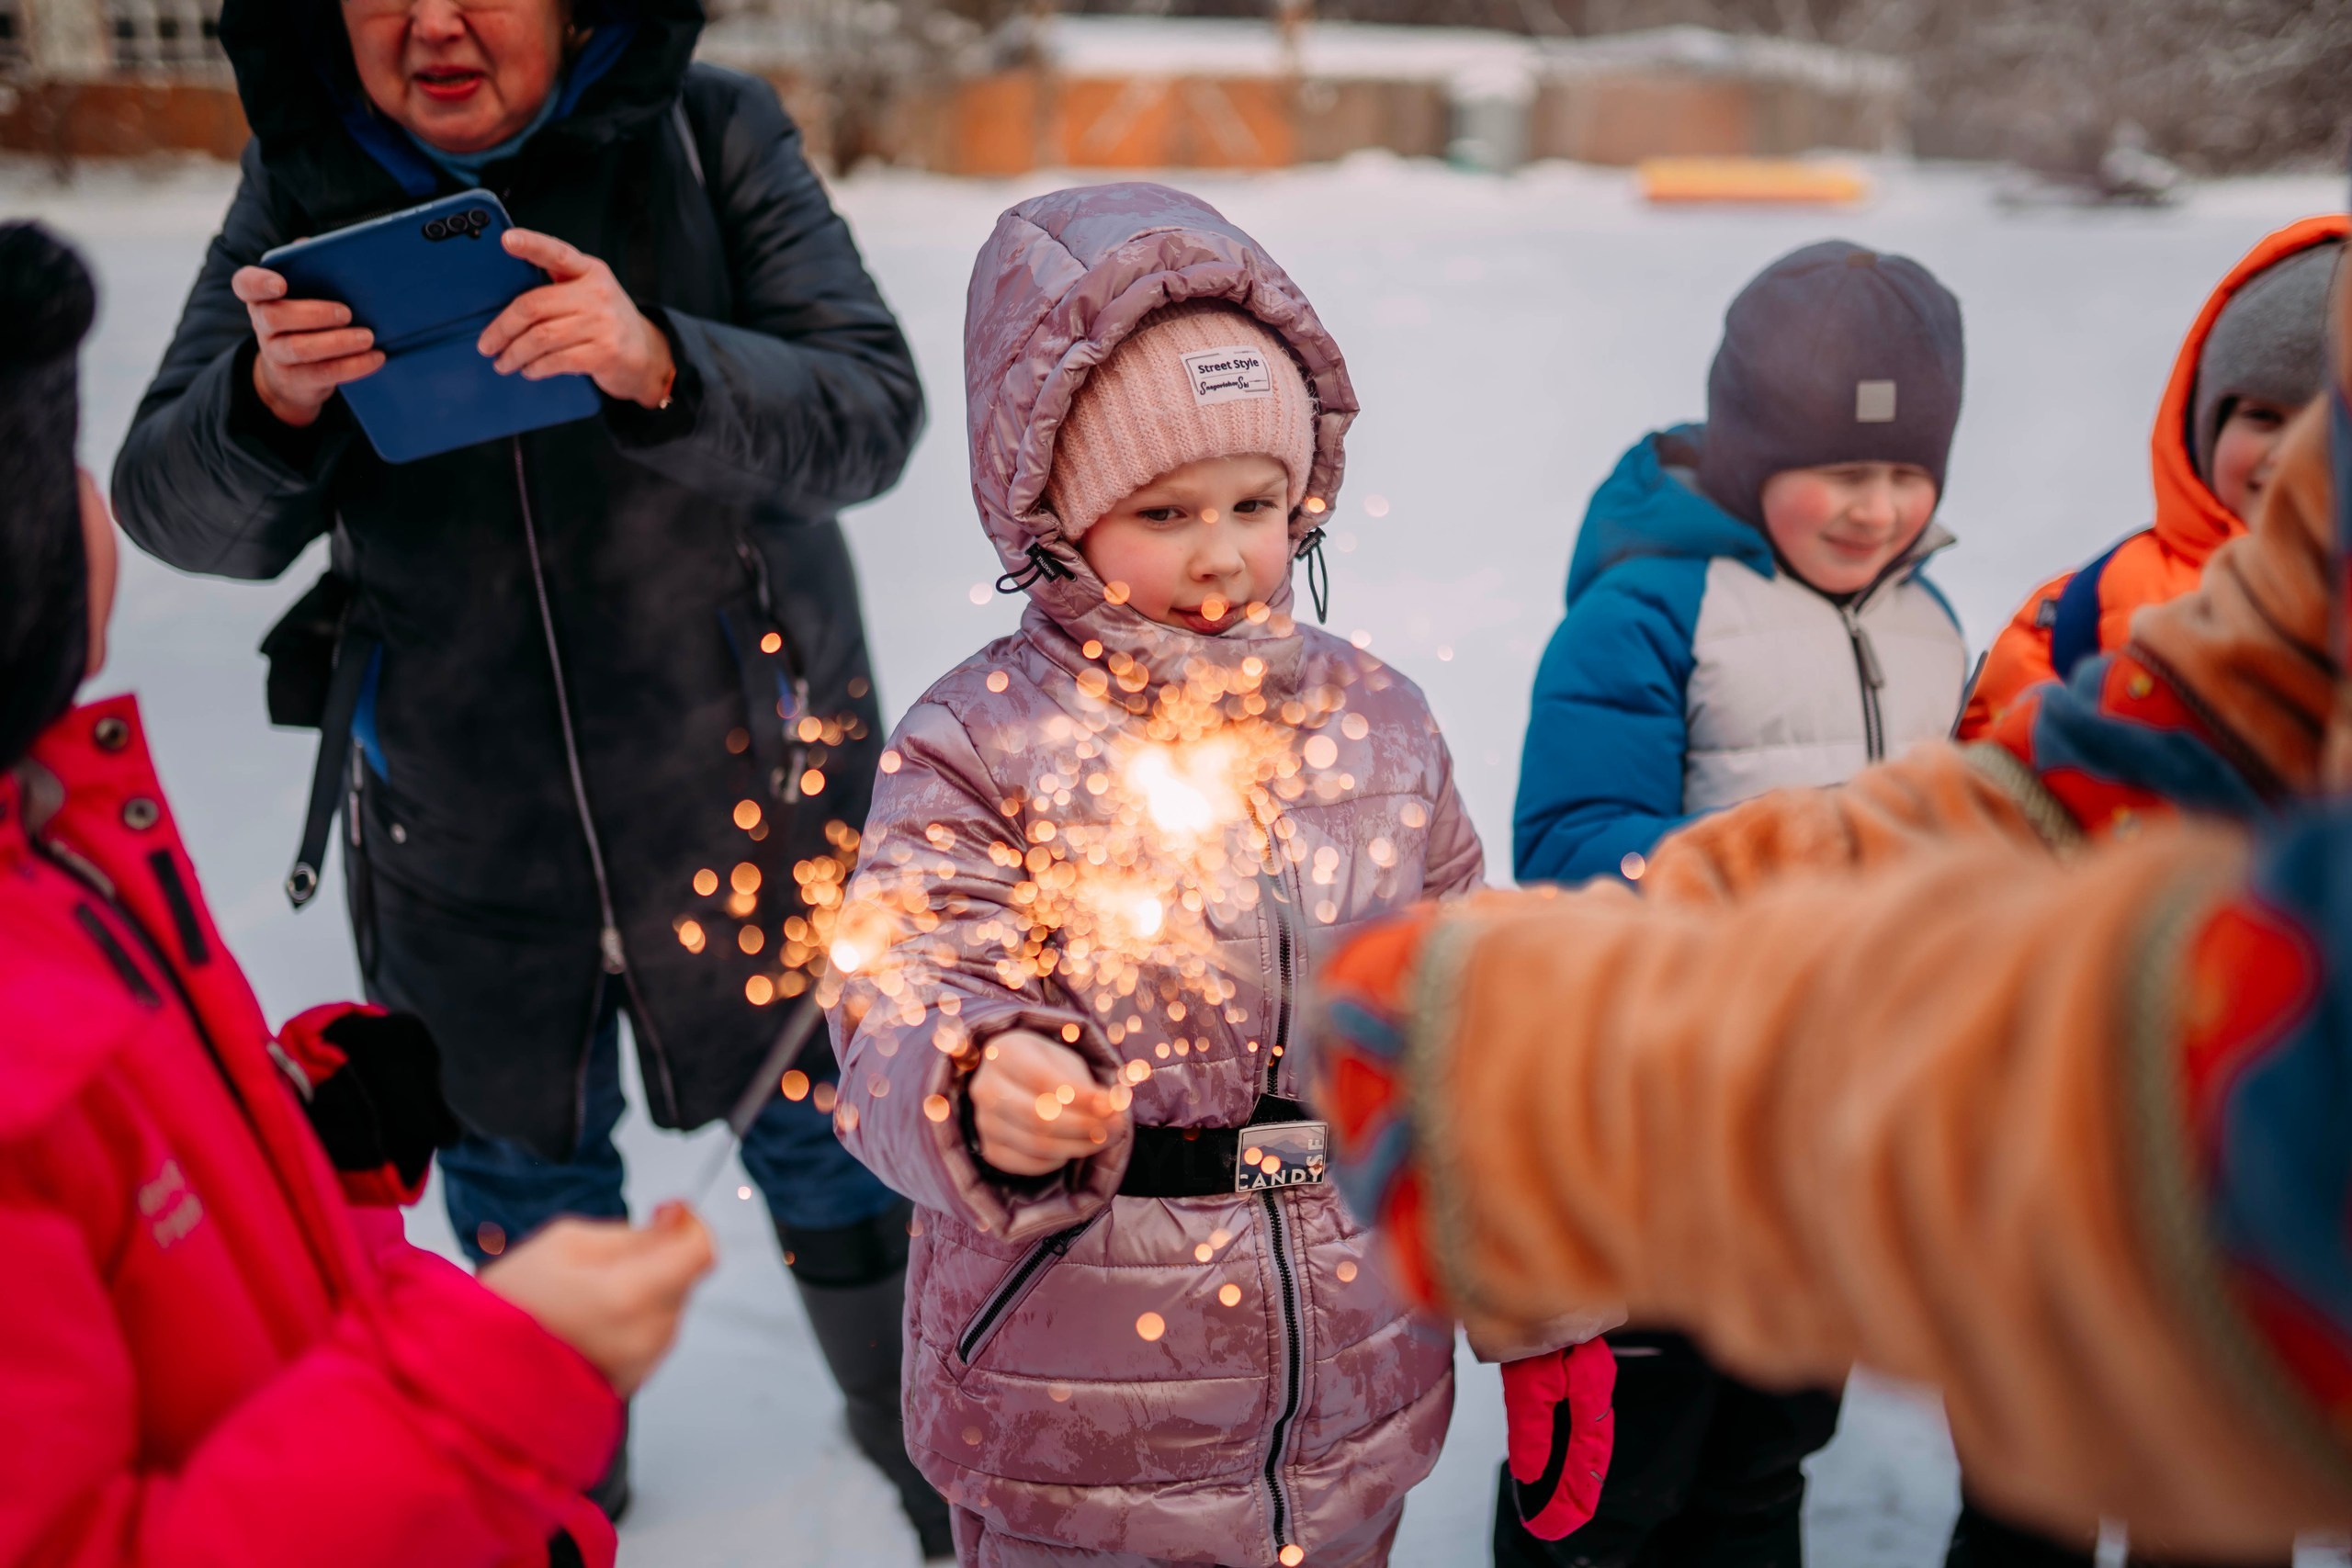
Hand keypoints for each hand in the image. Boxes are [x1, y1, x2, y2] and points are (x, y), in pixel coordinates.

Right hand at [233, 266, 384, 428]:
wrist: (295, 375)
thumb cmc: (306, 319)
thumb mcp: (305, 294)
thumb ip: (308, 269)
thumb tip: (314, 245)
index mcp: (261, 296)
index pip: (245, 284)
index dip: (258, 284)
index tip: (280, 284)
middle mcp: (262, 324)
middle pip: (274, 317)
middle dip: (312, 314)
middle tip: (346, 312)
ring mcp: (275, 354)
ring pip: (299, 348)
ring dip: (337, 342)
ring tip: (367, 337)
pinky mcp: (296, 379)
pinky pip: (323, 373)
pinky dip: (352, 366)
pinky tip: (376, 358)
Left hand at [477, 228, 675, 407]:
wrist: (650, 356)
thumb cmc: (607, 324)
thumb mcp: (591, 294)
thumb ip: (560, 286)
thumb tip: (507, 295)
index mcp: (590, 272)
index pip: (557, 253)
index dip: (531, 245)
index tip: (505, 240)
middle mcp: (597, 294)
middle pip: (534, 306)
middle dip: (502, 328)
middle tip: (486, 344)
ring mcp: (602, 324)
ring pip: (541, 337)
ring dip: (515, 353)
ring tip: (504, 363)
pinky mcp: (605, 353)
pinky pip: (557, 360)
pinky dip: (536, 368)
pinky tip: (530, 370)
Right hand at [481, 1202, 714, 1396]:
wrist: (476, 1375)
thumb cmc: (509, 1308)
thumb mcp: (565, 1242)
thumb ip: (632, 1233)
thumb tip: (677, 1223)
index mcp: (631, 1296)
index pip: (701, 1253)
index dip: (691, 1225)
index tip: (667, 1213)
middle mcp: (647, 1336)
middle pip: (684, 1279)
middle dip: (658, 1259)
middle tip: (604, 1260)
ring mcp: (643, 1364)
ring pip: (670, 1307)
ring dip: (645, 1290)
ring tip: (586, 1296)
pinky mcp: (635, 1382)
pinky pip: (652, 1336)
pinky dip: (632, 1320)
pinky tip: (589, 1321)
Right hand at [968, 1029, 1129, 1176]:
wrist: (1018, 1085)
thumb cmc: (1049, 1070)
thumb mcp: (1068, 1066)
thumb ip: (1087, 1087)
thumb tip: (1112, 1109)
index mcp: (1003, 1052)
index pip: (1042, 1079)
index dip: (1081, 1097)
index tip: (1113, 1105)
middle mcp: (984, 1087)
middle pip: (1036, 1116)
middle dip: (1082, 1125)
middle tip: (1115, 1127)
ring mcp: (983, 1121)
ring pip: (1035, 1145)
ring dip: (1078, 1146)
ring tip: (1105, 1137)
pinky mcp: (990, 1149)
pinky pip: (1028, 1164)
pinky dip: (1057, 1160)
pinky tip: (1073, 1147)